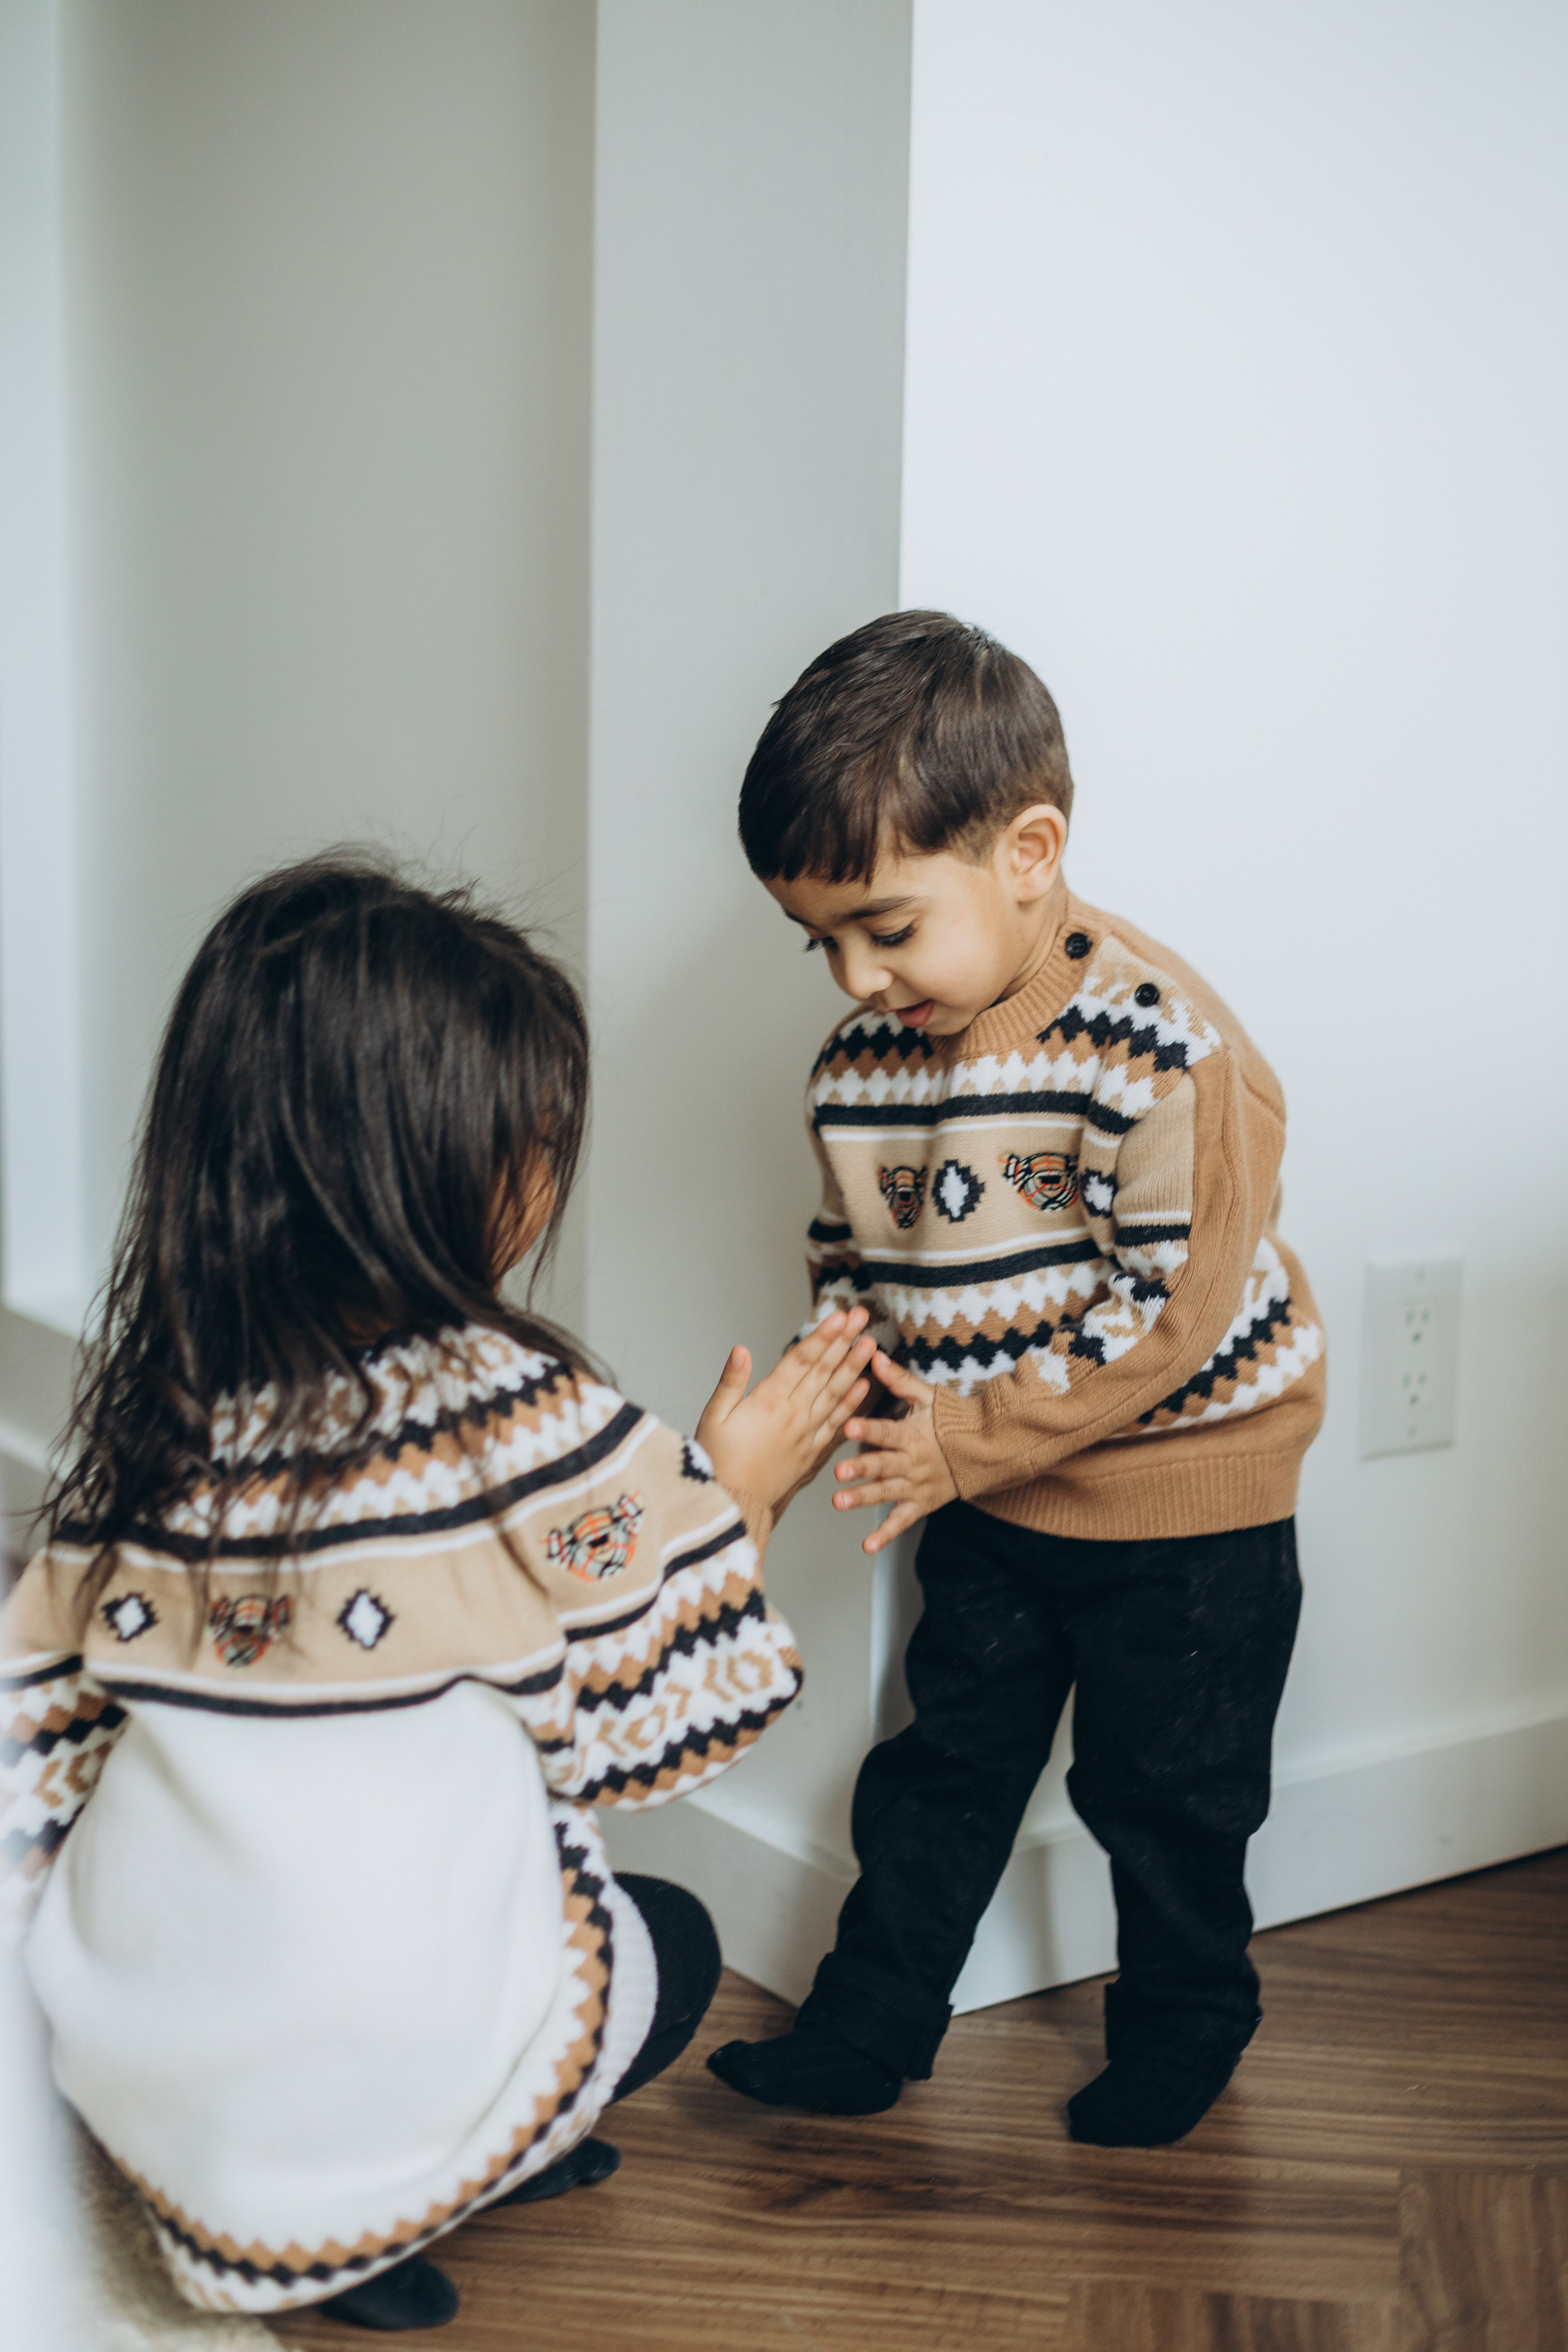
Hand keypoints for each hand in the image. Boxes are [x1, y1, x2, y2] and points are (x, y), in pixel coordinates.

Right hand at [697, 1309, 874, 1514]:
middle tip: (862, 1316)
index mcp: (769, 1402)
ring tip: (870, 1345)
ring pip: (836, 1394)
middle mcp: (794, 1415)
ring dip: (854, 1367)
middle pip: (824, 1371)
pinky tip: (864, 1387)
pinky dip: (852, 1404)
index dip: (822, 1336)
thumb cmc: (718, 1461)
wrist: (734, 1506)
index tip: (840, 1317)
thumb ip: (731, 1382)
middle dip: (844, 1342)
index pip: (801, 1360)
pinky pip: (837, 1424)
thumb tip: (741, 1349)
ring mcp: (807, 1434)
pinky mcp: (813, 1453)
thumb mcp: (714, 1418)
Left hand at [832, 1350, 957, 1553]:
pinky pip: (902, 1521)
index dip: (869, 1428)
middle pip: (883, 1465)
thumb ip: (899, 1380)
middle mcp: (913, 1462)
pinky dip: (886, 1535)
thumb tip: (875, 1356)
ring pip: (886, 1493)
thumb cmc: (952, 1420)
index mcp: (912, 1434)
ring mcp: (916, 1485)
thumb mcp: (928, 1397)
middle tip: (839, 1472)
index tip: (849, 1425)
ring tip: (839, 1502)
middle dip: (861, 1468)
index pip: (887, 1430)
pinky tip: (867, 1546)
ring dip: (863, 1498)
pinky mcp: (921, 1504)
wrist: (986, 1450)